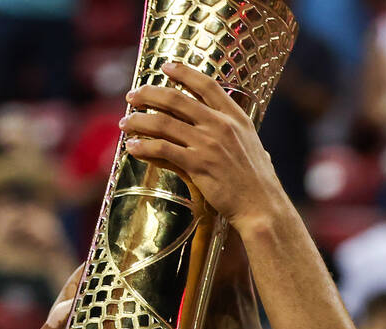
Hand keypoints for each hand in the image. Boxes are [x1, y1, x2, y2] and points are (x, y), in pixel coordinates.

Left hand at [120, 62, 292, 235]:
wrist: (261, 205)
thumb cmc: (257, 181)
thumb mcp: (253, 145)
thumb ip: (238, 133)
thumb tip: (233, 127)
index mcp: (236, 116)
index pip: (206, 84)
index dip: (183, 72)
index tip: (165, 66)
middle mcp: (221, 125)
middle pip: (177, 99)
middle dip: (149, 94)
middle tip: (132, 95)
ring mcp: (208, 144)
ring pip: (164, 123)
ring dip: (139, 121)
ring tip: (124, 122)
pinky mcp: (198, 165)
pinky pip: (162, 150)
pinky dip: (143, 147)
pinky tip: (131, 147)